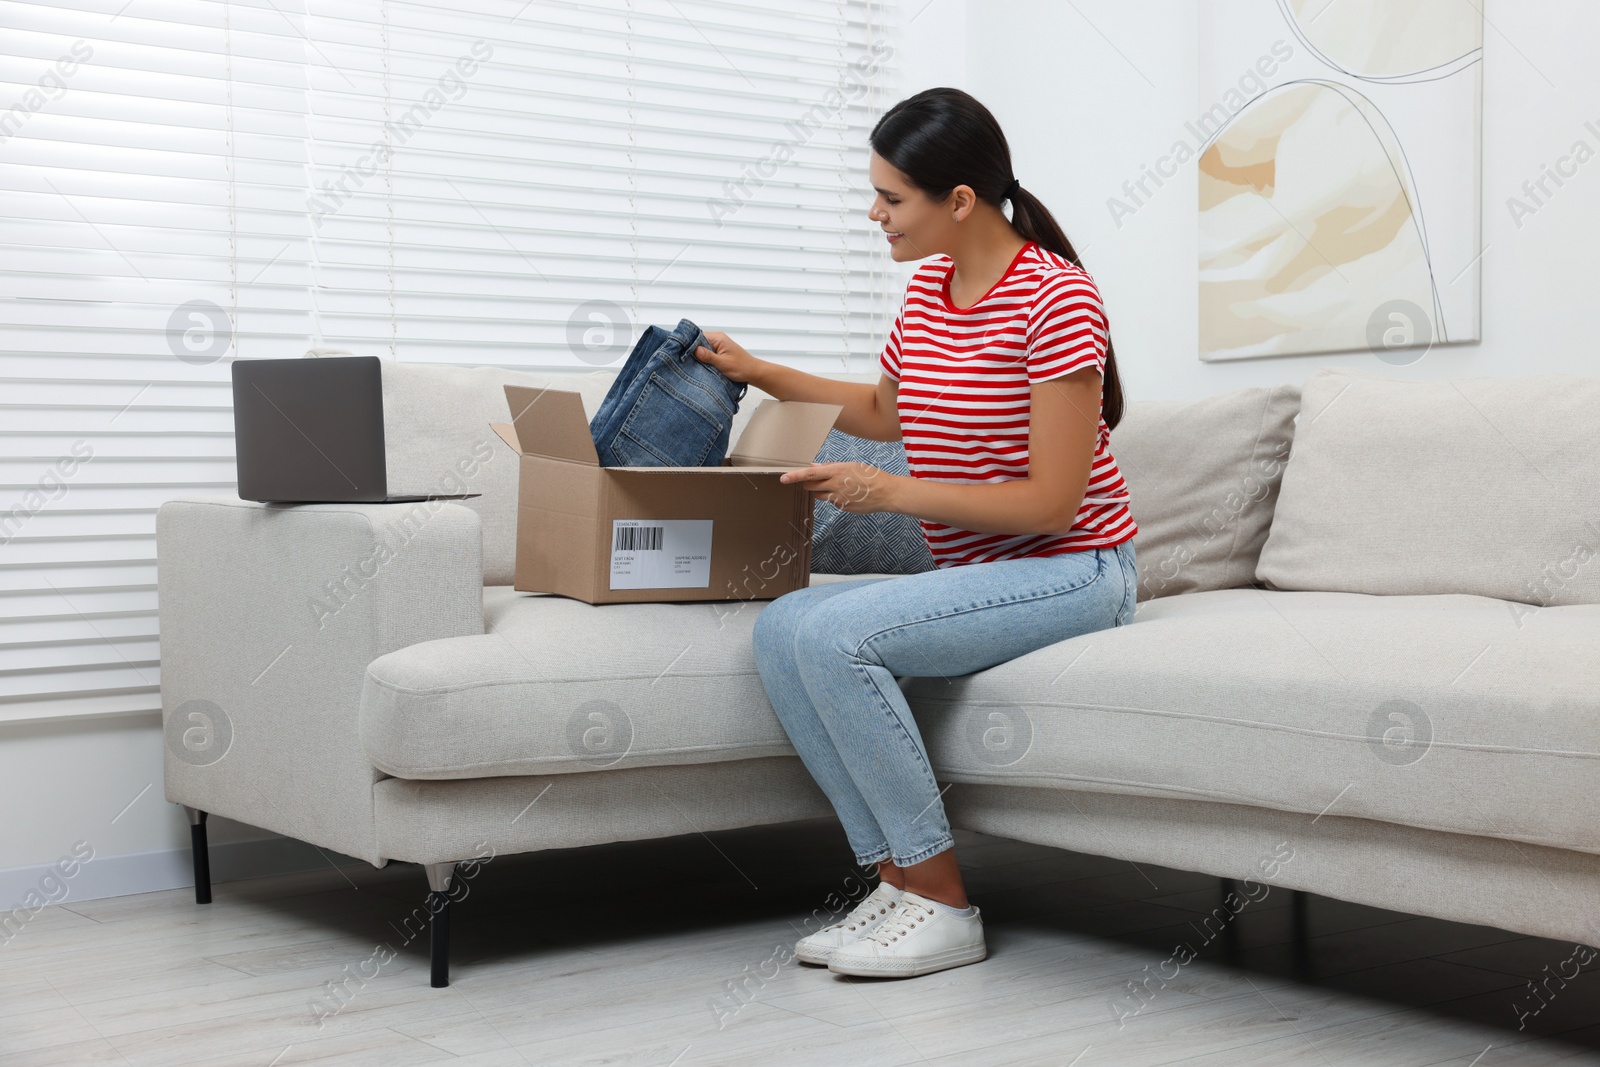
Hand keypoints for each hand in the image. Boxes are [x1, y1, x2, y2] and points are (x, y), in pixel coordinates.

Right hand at [693, 331, 762, 383]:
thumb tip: (695, 350)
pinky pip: (706, 353)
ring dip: (698, 357)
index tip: (682, 353)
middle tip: (686, 361)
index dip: (689, 344)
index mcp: (718, 338)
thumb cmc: (742, 367)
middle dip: (692, 351)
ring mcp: (718, 345)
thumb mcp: (723, 363)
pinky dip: (703, 359)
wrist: (753, 372)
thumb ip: (708, 356)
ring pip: (701, 348)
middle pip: (698, 342)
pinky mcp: (718, 352)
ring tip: (693, 365)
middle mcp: (717, 339)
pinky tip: (700, 366)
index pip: (698, 337)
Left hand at [779, 462, 900, 513]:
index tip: (783, 478)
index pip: (810, 473)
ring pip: (820, 495)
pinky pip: (832, 501)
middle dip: (809, 482)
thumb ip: (831, 467)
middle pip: (811, 486)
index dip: (795, 476)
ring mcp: (837, 499)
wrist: (886, 493)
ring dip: (822, 490)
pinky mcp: (842, 507)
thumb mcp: (851, 465)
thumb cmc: (870, 475)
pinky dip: (836, 497)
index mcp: (836, 472)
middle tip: (816, 478)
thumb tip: (816, 466)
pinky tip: (849, 493)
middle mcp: (834, 486)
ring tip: (840, 485)